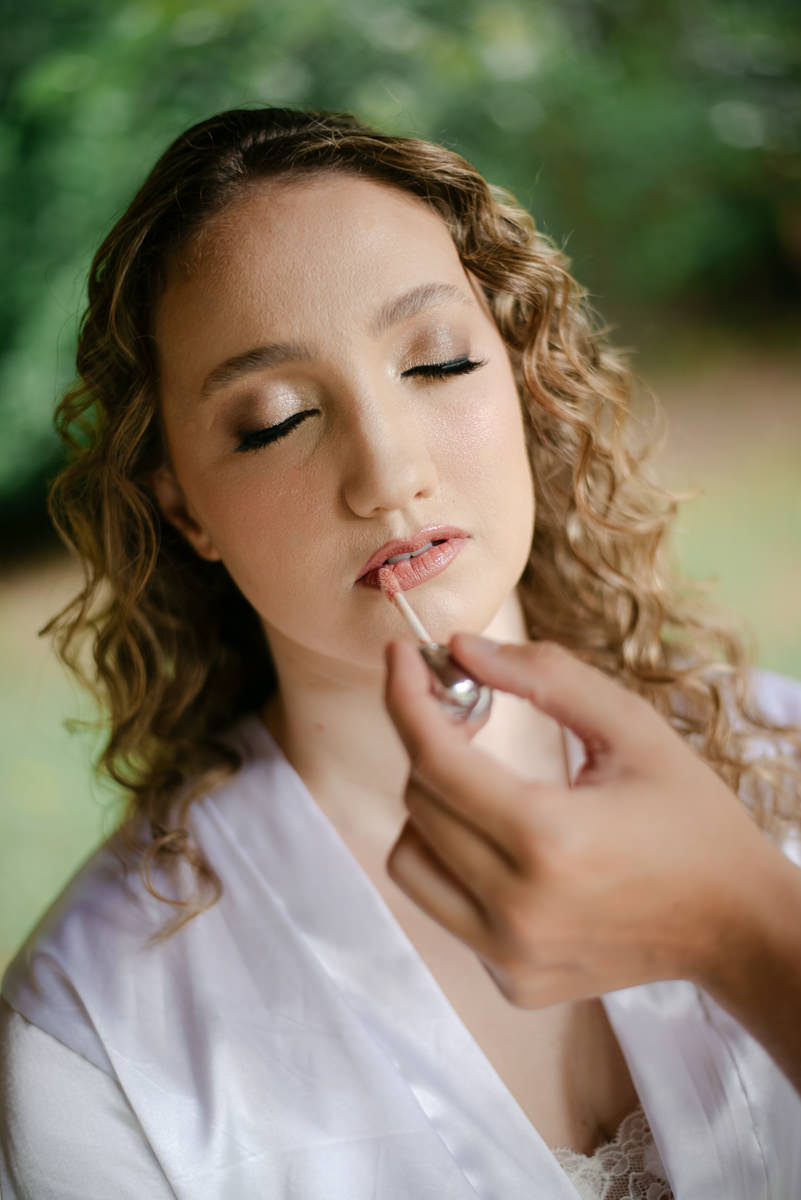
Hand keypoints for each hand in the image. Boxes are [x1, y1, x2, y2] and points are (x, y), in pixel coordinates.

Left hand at [383, 634, 780, 1009]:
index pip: (435, 760)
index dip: (406, 699)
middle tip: (468, 718)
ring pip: (411, 862)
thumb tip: (461, 649)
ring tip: (484, 788)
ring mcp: (510, 956)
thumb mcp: (631, 727)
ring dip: (432, 810)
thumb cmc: (690, 818)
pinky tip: (508, 849)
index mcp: (549, 839)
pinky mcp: (512, 983)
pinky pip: (445, 907)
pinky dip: (458, 865)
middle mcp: (518, 909)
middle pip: (418, 804)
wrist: (734, 924)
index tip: (401, 658)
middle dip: (432, 745)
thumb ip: (545, 677)